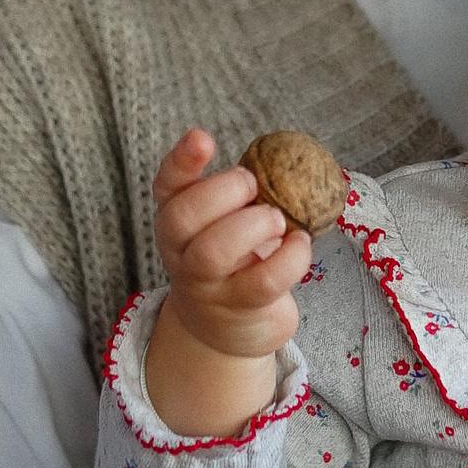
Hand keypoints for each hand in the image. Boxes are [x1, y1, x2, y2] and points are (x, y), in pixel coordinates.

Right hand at [143, 129, 311, 437]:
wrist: (227, 329)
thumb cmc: (232, 260)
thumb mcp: (223, 223)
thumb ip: (237, 194)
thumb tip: (279, 158)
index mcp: (176, 219)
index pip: (167, 185)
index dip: (182, 161)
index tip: (202, 138)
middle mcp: (180, 251)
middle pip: (182, 218)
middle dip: (221, 192)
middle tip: (253, 184)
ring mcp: (204, 284)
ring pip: (213, 252)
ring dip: (253, 226)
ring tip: (278, 219)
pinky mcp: (237, 308)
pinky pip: (262, 281)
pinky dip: (290, 257)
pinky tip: (300, 243)